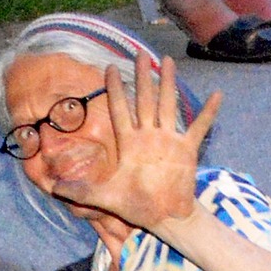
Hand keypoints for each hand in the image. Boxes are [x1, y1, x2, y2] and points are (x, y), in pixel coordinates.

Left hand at [97, 56, 221, 232]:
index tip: (109, 67)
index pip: (119, 110)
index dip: (114, 89)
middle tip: (139, 52)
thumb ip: (81, 192)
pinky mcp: (187, 149)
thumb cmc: (136, 206)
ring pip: (167, 105)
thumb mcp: (105, 198)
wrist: (165, 218)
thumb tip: (53, 189)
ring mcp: (168, 140)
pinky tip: (218, 95)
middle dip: (141, 76)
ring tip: (167, 61)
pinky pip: (199, 127)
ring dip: (168, 83)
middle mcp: (148, 136)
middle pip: (143, 99)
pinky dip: (209, 112)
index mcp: (129, 143)